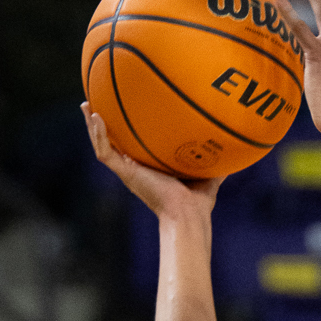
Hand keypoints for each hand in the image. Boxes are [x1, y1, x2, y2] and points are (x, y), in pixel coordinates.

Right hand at [81, 103, 221, 217]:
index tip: (125, 113)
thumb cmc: (198, 202)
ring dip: (93, 126)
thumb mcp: (208, 174)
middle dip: (103, 125)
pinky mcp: (125, 173)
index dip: (128, 131)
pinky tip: (96, 117)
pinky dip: (99, 134)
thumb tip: (234, 149)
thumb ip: (216, 162)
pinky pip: (105, 152)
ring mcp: (128, 171)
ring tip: (86, 105)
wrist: (188, 215)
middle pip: (114, 142)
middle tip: (95, 104)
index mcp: (150, 168)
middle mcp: (136, 169)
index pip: (135, 146)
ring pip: (103, 145)